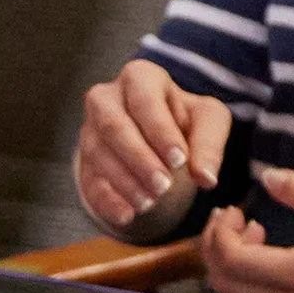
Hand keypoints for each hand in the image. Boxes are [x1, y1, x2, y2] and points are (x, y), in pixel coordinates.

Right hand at [72, 59, 229, 239]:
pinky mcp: (84, 159)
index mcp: (140, 77)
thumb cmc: (185, 119)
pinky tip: (127, 215)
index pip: (145, 102)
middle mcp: (106, 97)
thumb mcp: (208, 120)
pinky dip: (106, 200)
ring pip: (98, 154)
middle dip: (139, 160)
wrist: (160, 133)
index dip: (160, 132)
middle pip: (114, 126)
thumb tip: (206, 178)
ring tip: (150, 203)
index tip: (179, 161)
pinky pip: (88, 180)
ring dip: (124, 182)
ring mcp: (89, 128)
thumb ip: (209, 144)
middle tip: (164, 187)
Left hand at [200, 167, 293, 292]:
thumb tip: (270, 177)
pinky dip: (251, 287)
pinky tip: (275, 262)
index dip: (219, 233)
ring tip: (256, 236)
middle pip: (225, 287)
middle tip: (234, 219)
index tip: (233, 209)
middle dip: (215, 249)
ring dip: (232, 269)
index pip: (234, 261)